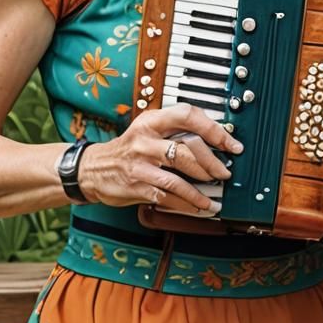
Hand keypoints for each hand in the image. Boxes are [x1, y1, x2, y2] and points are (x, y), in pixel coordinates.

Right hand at [77, 103, 240, 213]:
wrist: (92, 168)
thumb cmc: (128, 148)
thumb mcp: (147, 129)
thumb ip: (174, 130)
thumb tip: (214, 138)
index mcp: (151, 120)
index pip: (188, 115)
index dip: (213, 129)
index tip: (230, 143)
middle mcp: (145, 139)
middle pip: (187, 149)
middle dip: (212, 164)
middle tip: (224, 173)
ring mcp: (140, 165)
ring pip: (179, 177)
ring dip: (201, 191)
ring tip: (214, 198)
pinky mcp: (136, 187)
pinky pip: (168, 197)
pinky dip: (187, 204)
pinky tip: (198, 207)